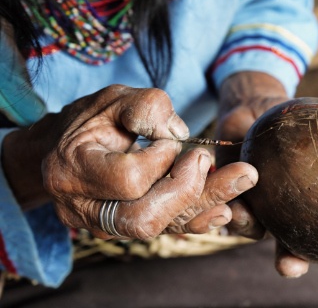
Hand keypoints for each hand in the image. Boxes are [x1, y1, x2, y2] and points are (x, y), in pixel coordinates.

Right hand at [2, 85, 255, 238]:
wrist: (65, 146)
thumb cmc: (91, 119)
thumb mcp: (114, 99)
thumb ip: (146, 107)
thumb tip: (180, 133)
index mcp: (74, 171)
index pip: (129, 180)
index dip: (159, 161)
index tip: (169, 141)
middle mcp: (85, 208)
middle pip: (145, 218)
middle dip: (191, 192)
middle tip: (225, 165)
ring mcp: (105, 225)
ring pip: (160, 227)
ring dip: (206, 204)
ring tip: (242, 182)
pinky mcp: (127, 229)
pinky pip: (165, 230)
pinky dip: (198, 219)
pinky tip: (225, 209)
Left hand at [215, 72, 317, 276]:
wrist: (256, 111)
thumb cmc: (295, 121)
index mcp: (309, 206)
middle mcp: (283, 214)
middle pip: (290, 248)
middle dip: (291, 262)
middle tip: (291, 268)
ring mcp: (257, 206)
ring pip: (253, 229)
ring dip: (249, 227)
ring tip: (245, 216)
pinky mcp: (228, 194)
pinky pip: (228, 205)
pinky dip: (230, 206)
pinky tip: (232, 202)